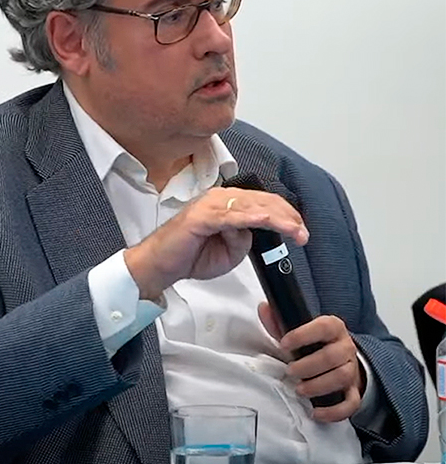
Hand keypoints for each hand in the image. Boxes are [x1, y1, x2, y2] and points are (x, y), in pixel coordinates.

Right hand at [124, 187, 307, 301]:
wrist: (160, 265)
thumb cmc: (189, 256)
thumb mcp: (230, 250)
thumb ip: (244, 238)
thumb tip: (254, 230)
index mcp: (226, 203)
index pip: (263, 201)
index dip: (286, 213)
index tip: (301, 230)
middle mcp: (219, 198)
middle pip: (263, 200)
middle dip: (288, 216)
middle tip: (303, 234)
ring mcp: (209, 205)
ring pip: (252, 206)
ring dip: (278, 218)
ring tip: (296, 231)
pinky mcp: (201, 217)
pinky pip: (232, 216)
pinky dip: (251, 217)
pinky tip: (266, 220)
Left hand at [258, 302, 362, 422]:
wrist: (339, 358)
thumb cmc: (314, 344)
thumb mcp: (297, 330)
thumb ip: (279, 322)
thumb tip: (264, 308)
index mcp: (333, 328)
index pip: (324, 327)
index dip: (303, 335)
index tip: (284, 344)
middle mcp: (345, 348)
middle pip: (333, 356)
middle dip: (308, 366)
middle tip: (290, 371)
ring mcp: (351, 370)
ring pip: (342, 378)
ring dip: (318, 386)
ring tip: (299, 390)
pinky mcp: (353, 390)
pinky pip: (351, 403)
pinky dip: (334, 411)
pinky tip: (315, 412)